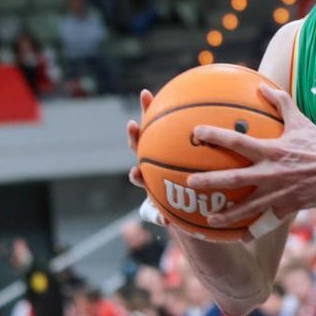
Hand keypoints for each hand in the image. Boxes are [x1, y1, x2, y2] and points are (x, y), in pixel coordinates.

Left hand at [126, 89, 167, 226]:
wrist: (183, 194)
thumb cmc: (179, 206)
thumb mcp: (171, 214)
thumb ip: (165, 215)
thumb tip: (167, 222)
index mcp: (150, 179)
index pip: (140, 177)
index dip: (137, 175)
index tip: (134, 173)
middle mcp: (151, 160)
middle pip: (139, 146)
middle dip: (135, 136)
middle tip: (132, 126)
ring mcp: (158, 147)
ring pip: (152, 127)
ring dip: (148, 111)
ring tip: (145, 95)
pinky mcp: (169, 137)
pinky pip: (172, 120)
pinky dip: (173, 109)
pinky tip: (180, 93)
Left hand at [186, 84, 315, 224]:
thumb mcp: (300, 120)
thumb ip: (280, 102)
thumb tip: (262, 87)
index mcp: (271, 150)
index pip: (237, 141)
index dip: (214, 136)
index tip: (196, 133)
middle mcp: (270, 173)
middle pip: (232, 179)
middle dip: (208, 181)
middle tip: (189, 183)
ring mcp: (277, 193)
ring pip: (245, 208)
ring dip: (225, 214)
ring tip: (208, 219)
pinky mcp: (287, 208)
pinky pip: (266, 222)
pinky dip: (252, 231)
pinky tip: (240, 238)